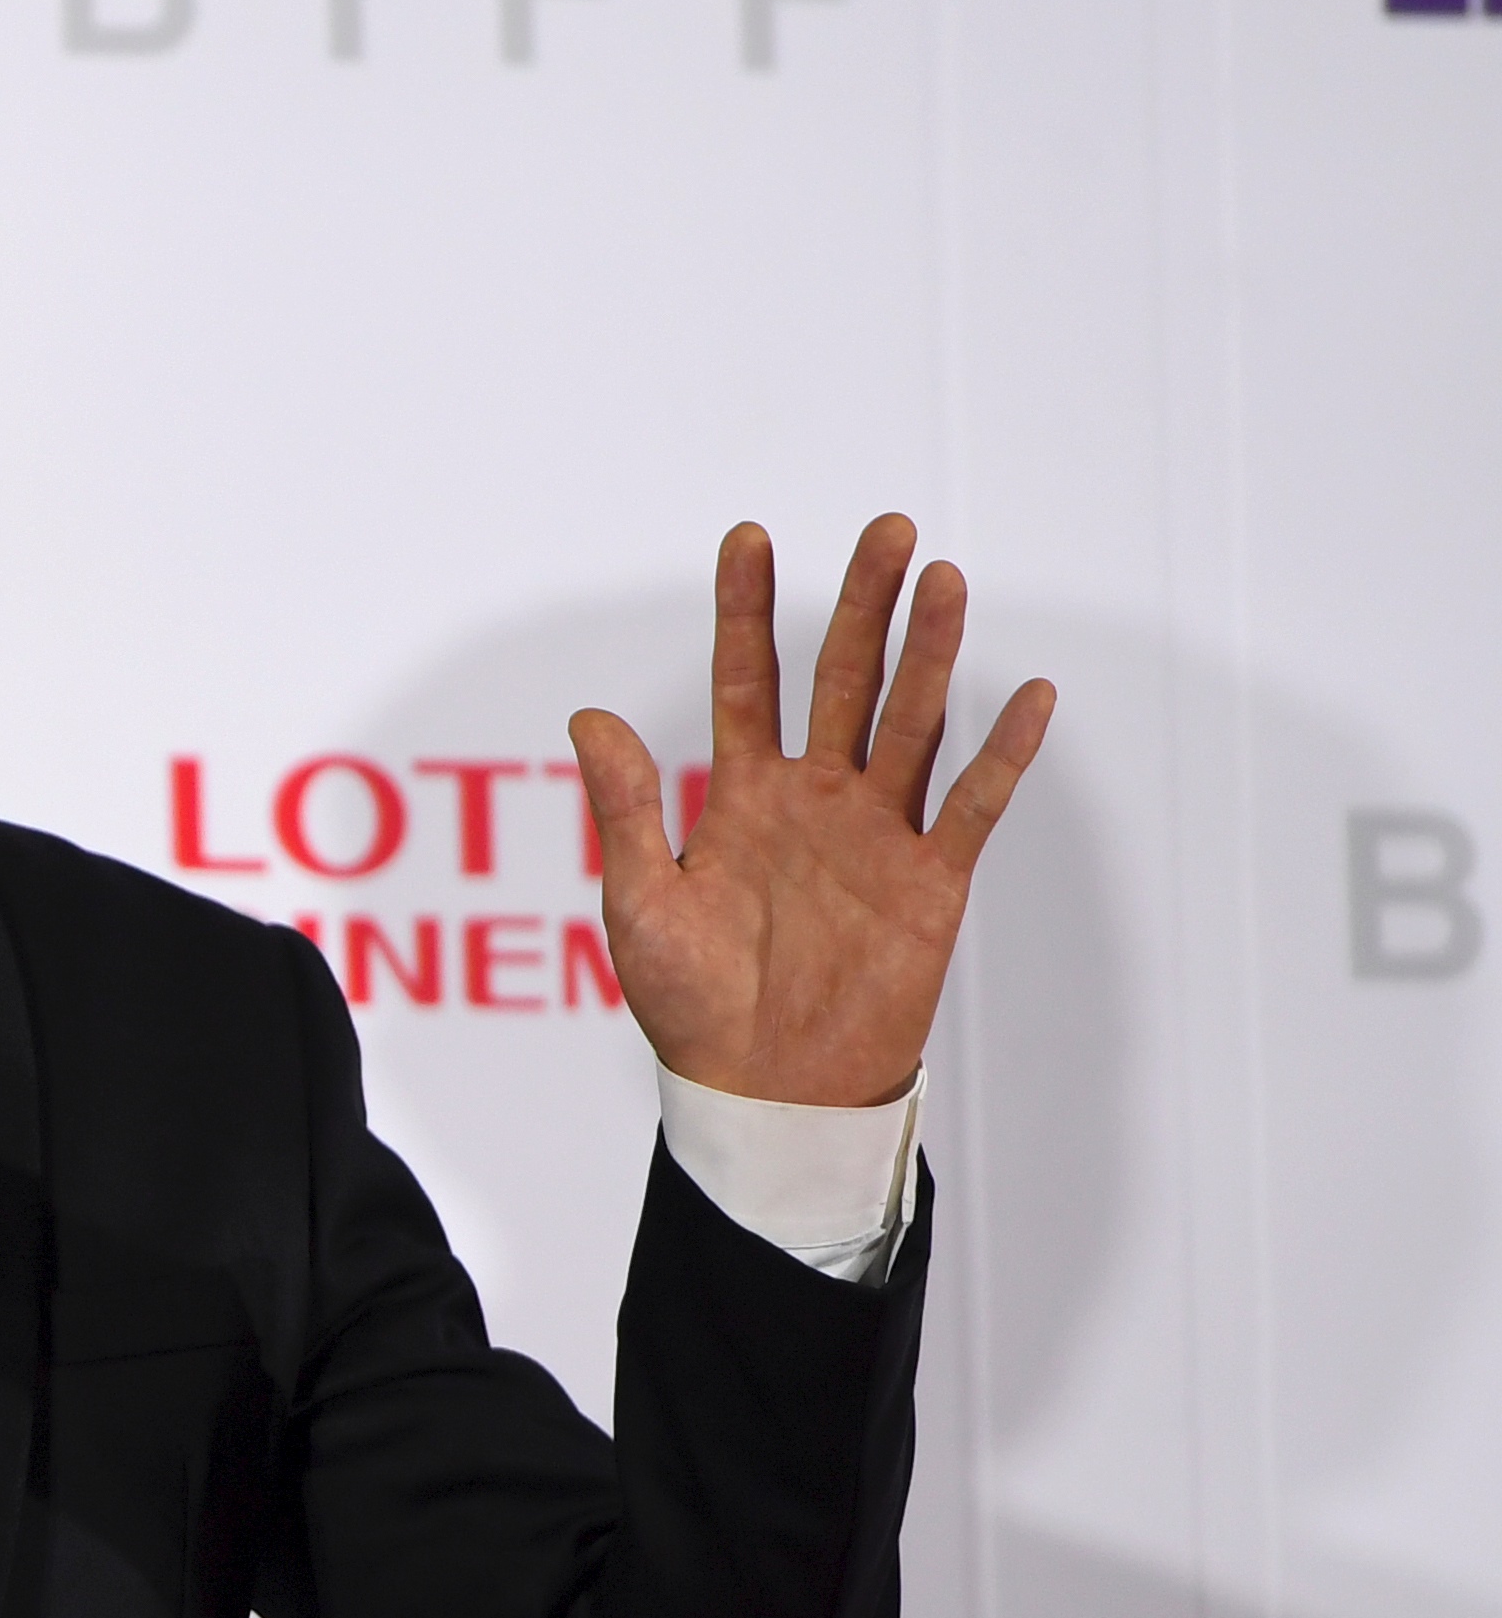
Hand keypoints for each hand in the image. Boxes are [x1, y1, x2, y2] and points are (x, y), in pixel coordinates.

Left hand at [571, 517, 1055, 1108]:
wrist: (764, 1089)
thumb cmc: (692, 1004)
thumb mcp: (641, 901)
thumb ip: (624, 808)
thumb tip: (588, 715)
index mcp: (743, 796)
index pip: (746, 681)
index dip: (746, 612)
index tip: (748, 537)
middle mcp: (816, 798)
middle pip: (842, 680)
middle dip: (862, 605)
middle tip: (886, 529)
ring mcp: (877, 833)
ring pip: (910, 723)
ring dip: (929, 654)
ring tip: (943, 579)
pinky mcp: (931, 880)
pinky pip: (974, 806)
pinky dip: (1003, 753)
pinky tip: (1029, 693)